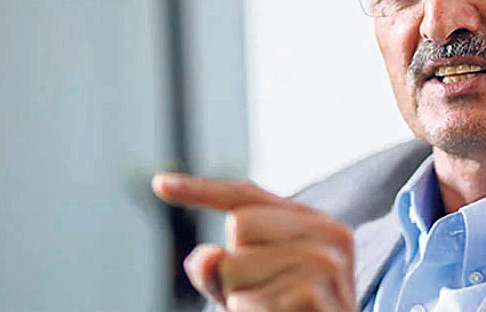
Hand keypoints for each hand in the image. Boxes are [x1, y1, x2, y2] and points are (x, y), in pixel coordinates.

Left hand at [152, 174, 356, 311]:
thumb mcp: (252, 289)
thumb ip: (221, 270)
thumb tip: (205, 256)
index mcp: (315, 223)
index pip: (249, 196)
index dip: (201, 190)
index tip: (159, 184)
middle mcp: (327, 232)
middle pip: (238, 226)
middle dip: (232, 269)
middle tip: (267, 296)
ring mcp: (323, 261)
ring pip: (233, 268)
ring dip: (240, 300)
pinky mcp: (312, 293)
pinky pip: (245, 301)